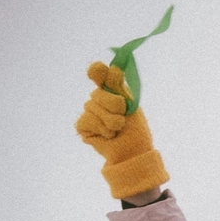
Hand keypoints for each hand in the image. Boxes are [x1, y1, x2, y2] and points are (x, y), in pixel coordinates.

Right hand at [76, 62, 167, 198]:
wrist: (134, 153)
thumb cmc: (136, 131)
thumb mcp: (132, 106)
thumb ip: (119, 88)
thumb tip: (114, 68)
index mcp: (112, 91)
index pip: (99, 73)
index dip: (98, 71)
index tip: (98, 70)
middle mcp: (99, 99)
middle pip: (98, 93)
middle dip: (115, 106)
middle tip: (124, 118)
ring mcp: (90, 112)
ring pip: (93, 107)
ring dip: (111, 121)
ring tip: (118, 129)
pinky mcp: (83, 126)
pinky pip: (87, 120)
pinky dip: (101, 129)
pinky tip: (108, 135)